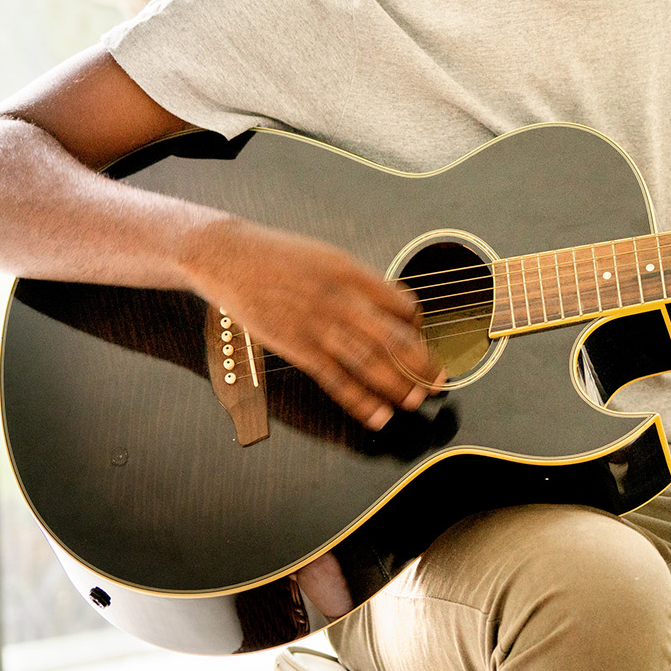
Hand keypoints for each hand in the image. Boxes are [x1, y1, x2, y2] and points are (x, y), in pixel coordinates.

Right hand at [185, 218, 442, 429]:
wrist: (231, 257)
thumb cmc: (281, 257)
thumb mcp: (329, 258)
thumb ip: (360, 282)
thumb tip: (392, 304)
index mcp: (354, 274)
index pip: (402, 305)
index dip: (419, 328)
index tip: (424, 341)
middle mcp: (342, 300)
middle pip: (394, 338)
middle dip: (421, 364)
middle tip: (439, 381)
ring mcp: (319, 325)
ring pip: (370, 362)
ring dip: (398, 386)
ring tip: (417, 401)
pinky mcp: (298, 346)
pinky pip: (336, 379)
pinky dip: (360, 401)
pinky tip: (378, 414)